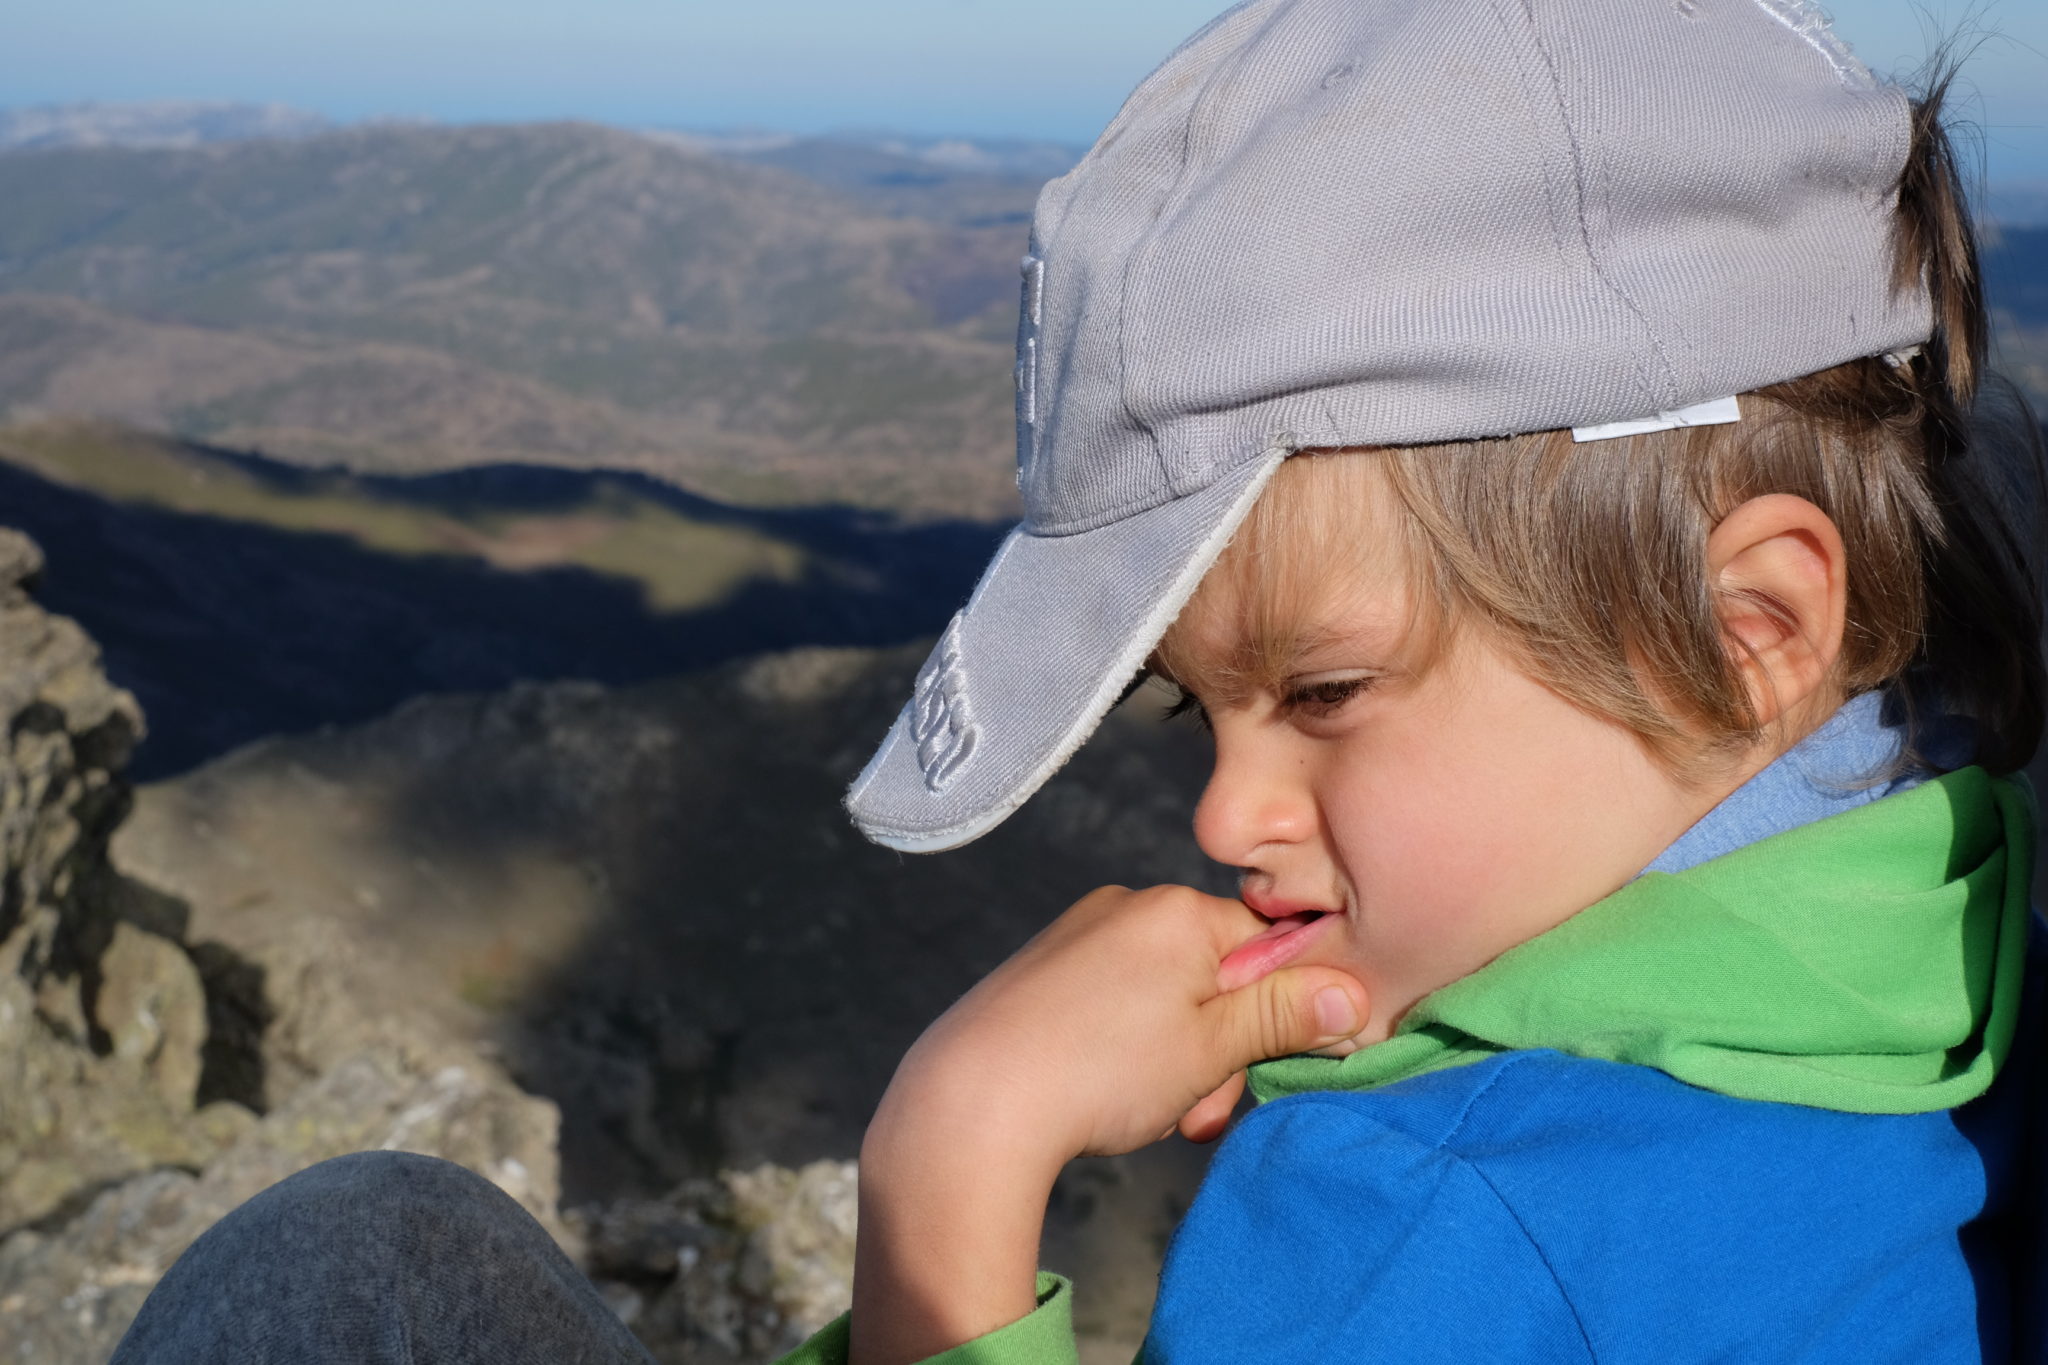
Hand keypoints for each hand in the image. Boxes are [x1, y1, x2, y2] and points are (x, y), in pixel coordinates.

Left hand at [849, 884, 1369, 1364]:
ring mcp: (1081, 937)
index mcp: (1178, 909)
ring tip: (1152, 1114)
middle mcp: (1128, 906)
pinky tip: (1108, 1097)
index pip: (1269, 946)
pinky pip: (1119, 1005)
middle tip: (1197, 1112)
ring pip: (1168, 1001)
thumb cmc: (1098, 1070)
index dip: (1281, 1014)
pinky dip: (1130, 1053)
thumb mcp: (1212, 1048)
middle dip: (1221, 1052)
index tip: (1267, 1065)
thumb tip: (1352, 993)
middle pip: (1217, 978)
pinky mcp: (1045, 974)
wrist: (972, 1101)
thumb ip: (1285, 1016)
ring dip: (1179, 1064)